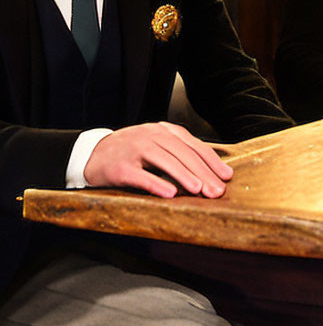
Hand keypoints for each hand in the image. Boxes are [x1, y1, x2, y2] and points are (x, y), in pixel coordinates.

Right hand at [84, 122, 233, 198]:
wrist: (92, 153)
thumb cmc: (131, 151)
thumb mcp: (157, 145)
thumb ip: (180, 153)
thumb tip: (210, 172)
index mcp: (165, 131)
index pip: (194, 146)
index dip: (212, 162)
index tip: (227, 176)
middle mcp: (152, 136)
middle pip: (184, 154)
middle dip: (204, 173)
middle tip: (217, 191)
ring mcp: (135, 150)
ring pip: (165, 161)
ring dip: (184, 176)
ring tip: (199, 190)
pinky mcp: (120, 167)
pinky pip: (141, 176)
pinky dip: (157, 185)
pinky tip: (170, 194)